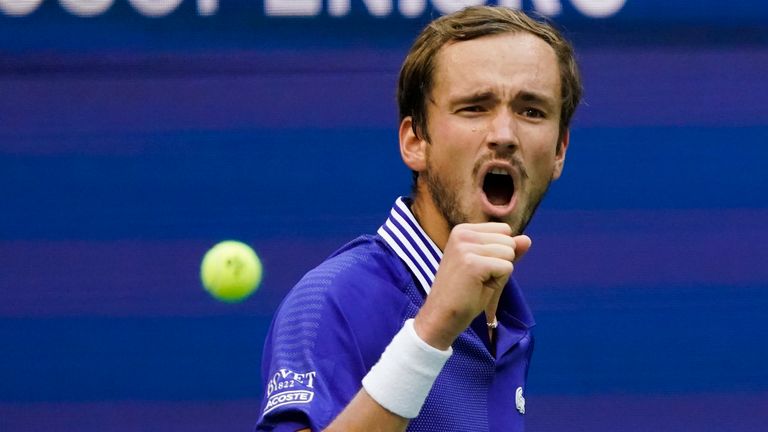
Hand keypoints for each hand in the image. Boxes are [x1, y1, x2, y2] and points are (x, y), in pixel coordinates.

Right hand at [413, 223, 530, 349]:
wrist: (442, 316)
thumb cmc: (465, 293)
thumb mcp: (489, 266)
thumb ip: (507, 250)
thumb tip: (527, 239)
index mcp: (463, 230)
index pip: (504, 230)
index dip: (499, 253)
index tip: (479, 267)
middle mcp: (462, 233)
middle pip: (509, 240)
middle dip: (501, 262)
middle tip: (478, 278)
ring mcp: (466, 247)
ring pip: (509, 253)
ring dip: (499, 273)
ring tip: (477, 282)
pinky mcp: (472, 263)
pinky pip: (506, 267)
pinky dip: (498, 282)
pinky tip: (477, 288)